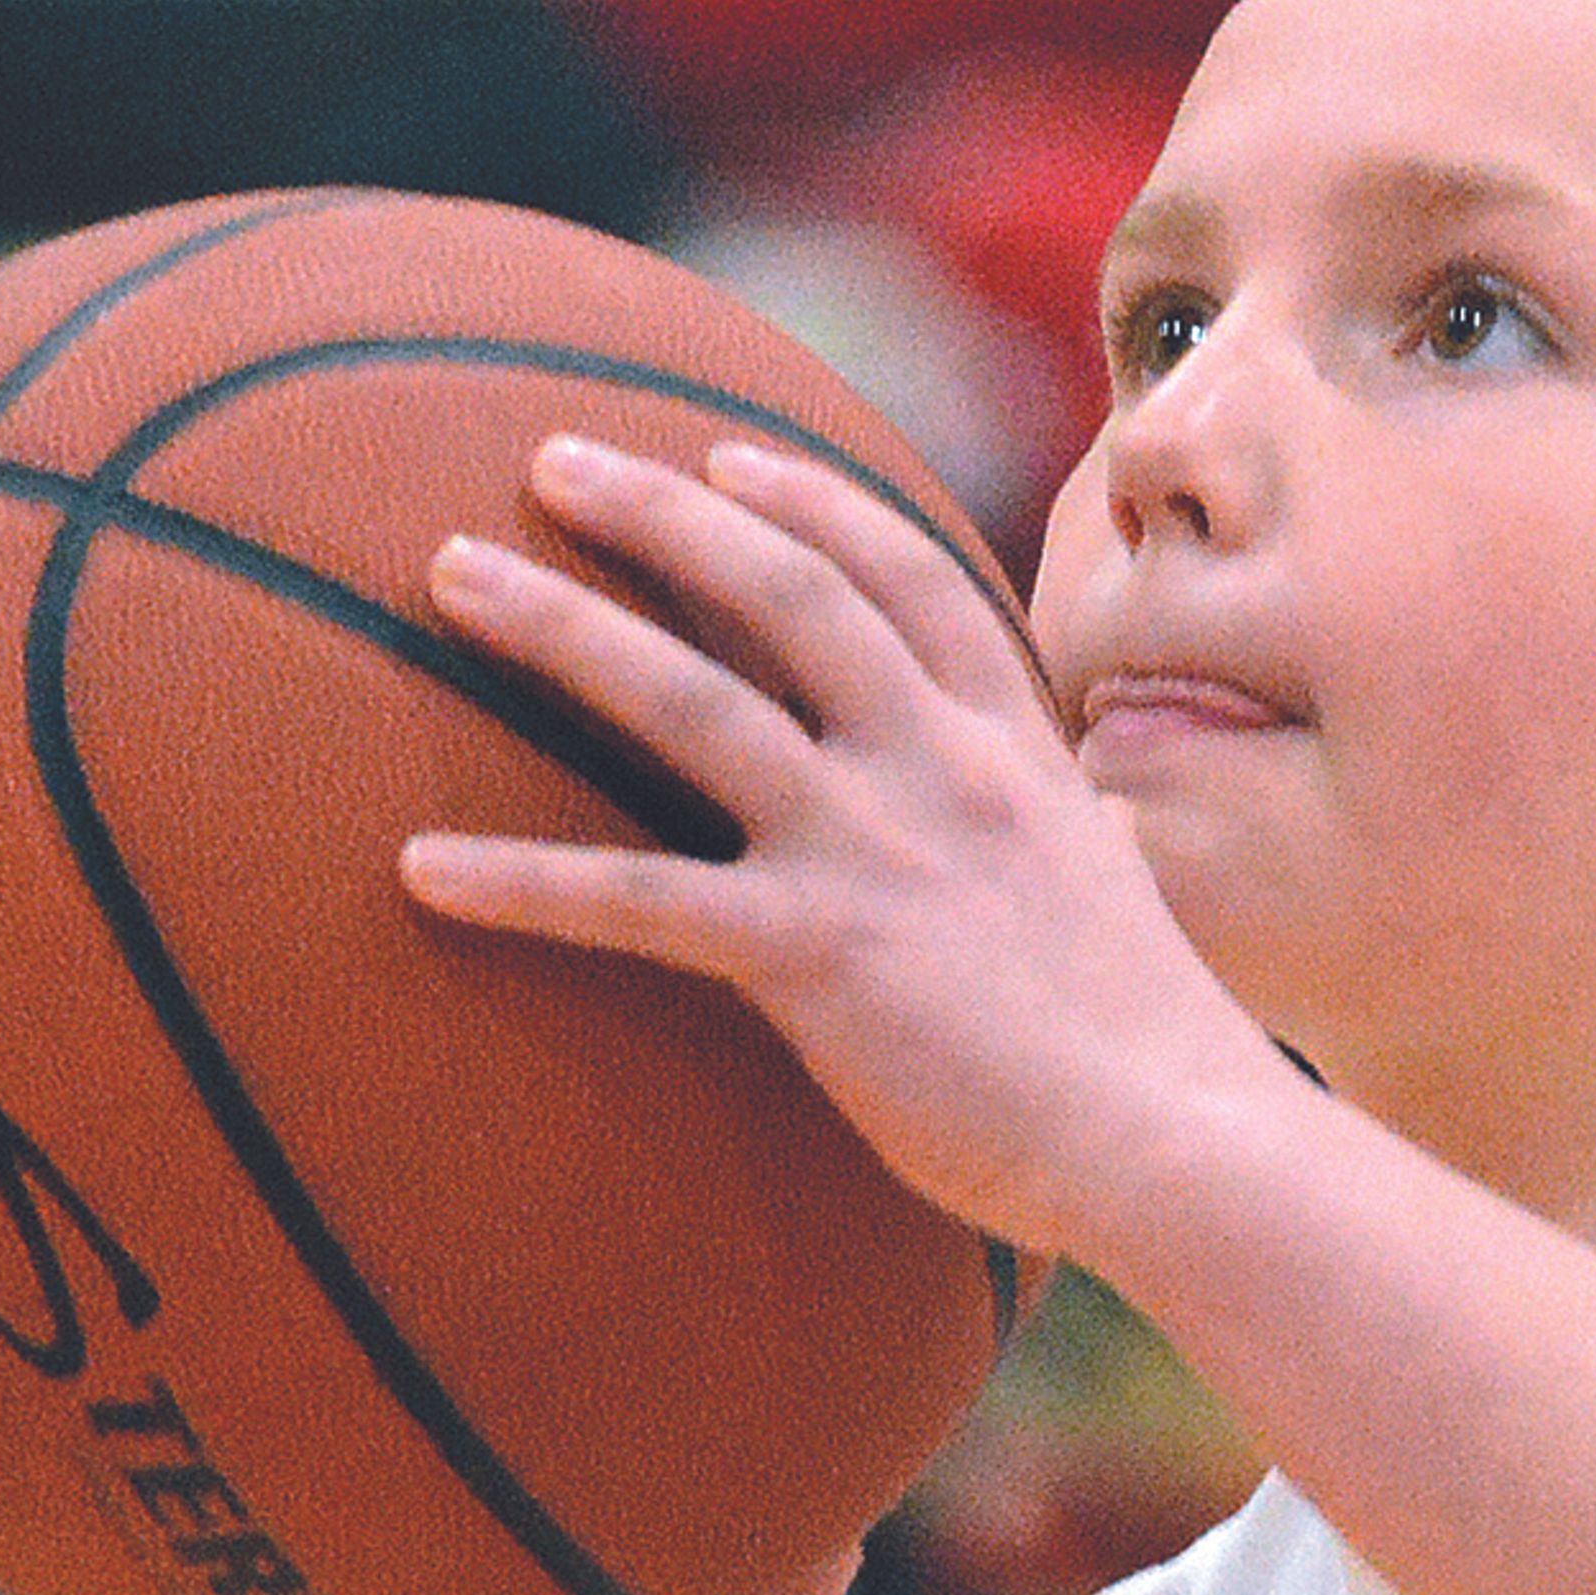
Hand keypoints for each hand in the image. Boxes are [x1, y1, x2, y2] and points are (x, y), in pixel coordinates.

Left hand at [399, 432, 1283, 1261]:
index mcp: (1013, 747)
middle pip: (783, 590)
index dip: (809, 502)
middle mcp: (939, 768)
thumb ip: (1058, 840)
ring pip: (690, 699)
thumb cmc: (1149, 1053)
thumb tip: (1069, 846)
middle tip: (550, 457)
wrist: (1177, 1140)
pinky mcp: (816, 955)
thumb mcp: (1108, 896)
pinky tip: (418, 867)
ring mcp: (874, 849)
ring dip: (560, 625)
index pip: (904, 578)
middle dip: (660, 509)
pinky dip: (520, 880)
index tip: (727, 455)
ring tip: (452, 574)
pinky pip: (636, 902)